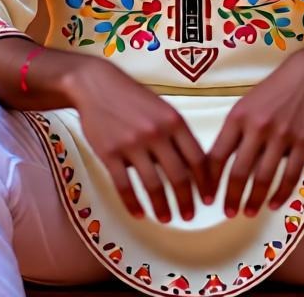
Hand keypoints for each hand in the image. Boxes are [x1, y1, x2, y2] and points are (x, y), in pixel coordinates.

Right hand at [71, 59, 213, 222]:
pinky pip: (124, 186)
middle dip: (186, 201)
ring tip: (167, 219)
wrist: (95, 84)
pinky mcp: (109, 153)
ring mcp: (132, 144)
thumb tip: (193, 168)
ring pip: (153, 185)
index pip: (197, 158)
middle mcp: (156, 132)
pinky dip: (133, 204)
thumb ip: (177, 135)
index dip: (205, 182)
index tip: (208, 199)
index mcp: (174, 120)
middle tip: (189, 216)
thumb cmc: (133, 97)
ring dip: (162, 207)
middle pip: (178, 176)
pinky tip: (140, 214)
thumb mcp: (162, 108)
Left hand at [205, 47, 303, 218]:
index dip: (210, 180)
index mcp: (238, 116)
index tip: (207, 196)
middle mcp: (257, 127)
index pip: (217, 155)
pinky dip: (281, 193)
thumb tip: (219, 164)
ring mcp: (282, 136)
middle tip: (228, 213)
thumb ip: (235, 131)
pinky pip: (291, 175)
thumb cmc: (273, 90)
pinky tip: (273, 204)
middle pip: (239, 171)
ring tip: (248, 212)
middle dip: (231, 197)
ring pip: (264, 177)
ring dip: (255, 200)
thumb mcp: (246, 104)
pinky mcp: (303, 142)